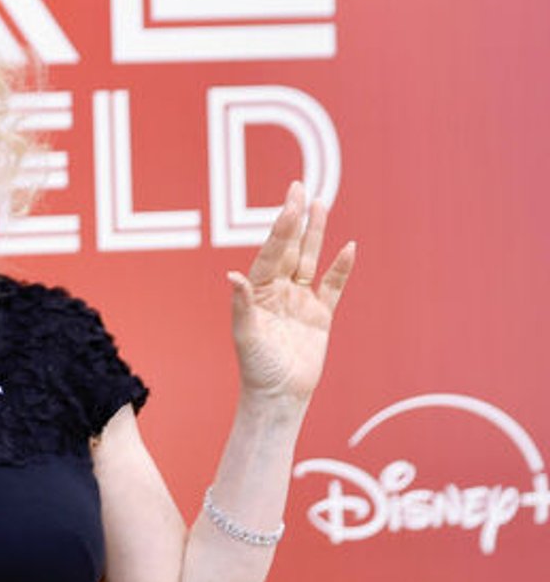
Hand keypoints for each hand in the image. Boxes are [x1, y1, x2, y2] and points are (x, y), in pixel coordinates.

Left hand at [227, 181, 355, 401]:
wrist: (279, 395)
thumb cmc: (256, 367)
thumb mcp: (246, 336)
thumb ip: (242, 304)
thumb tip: (232, 276)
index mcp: (258, 291)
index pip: (271, 253)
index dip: (281, 228)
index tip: (290, 204)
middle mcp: (278, 291)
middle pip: (289, 247)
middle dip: (295, 218)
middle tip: (299, 186)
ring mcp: (300, 300)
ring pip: (310, 259)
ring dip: (316, 233)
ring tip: (320, 203)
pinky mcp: (320, 315)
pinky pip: (332, 286)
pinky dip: (341, 268)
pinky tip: (349, 247)